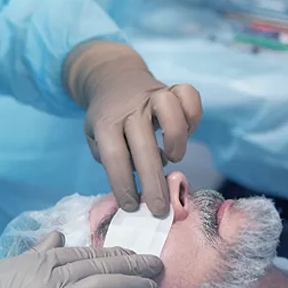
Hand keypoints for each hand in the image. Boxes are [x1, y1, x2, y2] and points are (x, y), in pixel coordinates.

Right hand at [0, 232, 162, 287]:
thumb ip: (29, 254)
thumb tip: (53, 237)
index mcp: (33, 261)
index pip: (78, 252)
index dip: (106, 252)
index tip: (126, 252)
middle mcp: (47, 277)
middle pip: (96, 265)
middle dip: (129, 262)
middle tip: (155, 263)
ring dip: (132, 285)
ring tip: (154, 285)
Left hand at [66, 42, 202, 215]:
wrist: (113, 78)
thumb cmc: (107, 117)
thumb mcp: (94, 137)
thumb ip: (108, 157)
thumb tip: (134, 179)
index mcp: (106, 122)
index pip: (113, 156)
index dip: (123, 184)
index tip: (131, 206)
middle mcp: (130, 108)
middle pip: (142, 144)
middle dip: (152, 182)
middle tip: (159, 208)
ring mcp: (153, 95)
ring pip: (170, 110)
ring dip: (176, 139)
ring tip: (173, 159)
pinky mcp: (172, 88)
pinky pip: (190, 96)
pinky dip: (193, 116)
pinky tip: (186, 133)